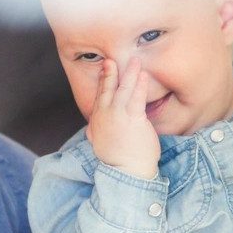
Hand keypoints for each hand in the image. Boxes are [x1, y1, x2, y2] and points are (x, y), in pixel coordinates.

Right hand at [85, 59, 160, 178]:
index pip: (99, 98)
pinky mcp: (133, 119)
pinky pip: (136, 97)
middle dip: (109, 73)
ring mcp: (117, 116)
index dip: (102, 83)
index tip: (104, 70)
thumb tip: (90, 129)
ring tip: (134, 61)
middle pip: (107, 90)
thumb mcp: (100, 144)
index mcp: (97, 122)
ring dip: (128, 73)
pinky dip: (139, 84)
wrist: (127, 172)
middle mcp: (104, 116)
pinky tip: (142, 74)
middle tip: (110, 60)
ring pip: (122, 89)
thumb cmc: (119, 161)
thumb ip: (96, 132)